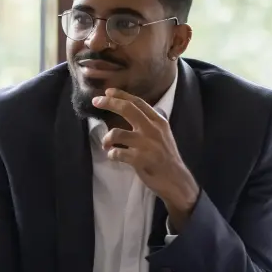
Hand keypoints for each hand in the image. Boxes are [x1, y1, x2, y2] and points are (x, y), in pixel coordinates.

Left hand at [92, 89, 199, 229]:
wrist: (176, 179)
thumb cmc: (167, 156)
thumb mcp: (164, 134)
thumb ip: (151, 122)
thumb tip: (135, 109)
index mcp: (158, 121)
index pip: (138, 102)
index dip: (121, 95)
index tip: (107, 92)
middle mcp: (153, 129)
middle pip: (127, 109)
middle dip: (109, 103)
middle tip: (96, 102)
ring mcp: (146, 144)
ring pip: (116, 133)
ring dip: (106, 138)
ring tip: (106, 145)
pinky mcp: (140, 159)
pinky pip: (117, 152)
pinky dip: (111, 154)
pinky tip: (113, 156)